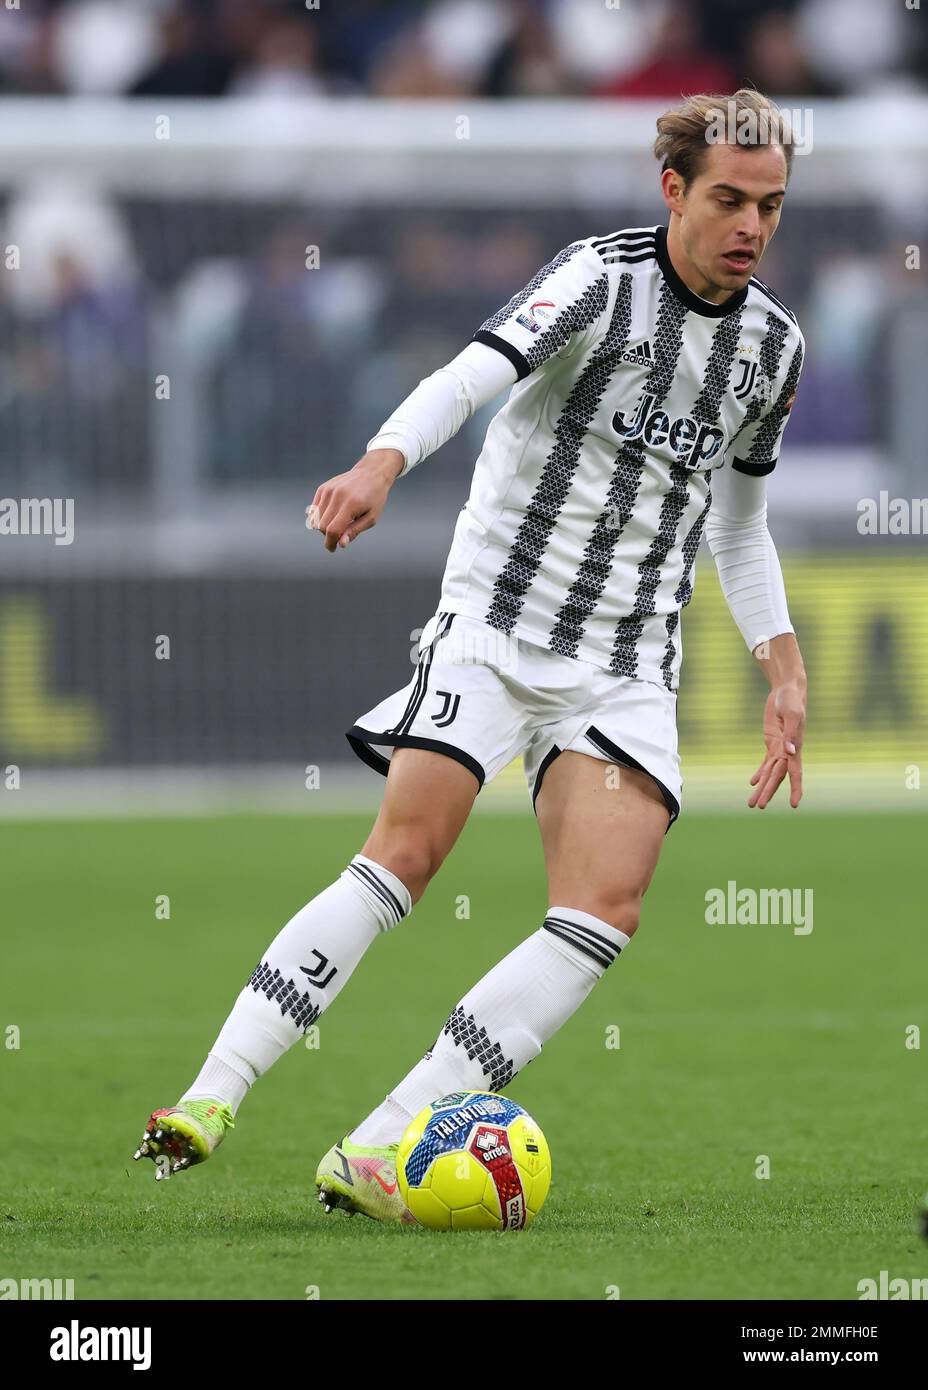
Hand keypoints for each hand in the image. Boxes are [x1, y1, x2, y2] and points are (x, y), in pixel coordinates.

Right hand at [306, 448, 403, 552]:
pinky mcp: (323, 488)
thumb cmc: (374, 498)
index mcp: (351, 505)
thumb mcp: (371, 518)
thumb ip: (354, 531)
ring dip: (323, 526)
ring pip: (314, 518)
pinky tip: (332, 514)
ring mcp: (328, 490)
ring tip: (337, 522)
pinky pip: (313, 509)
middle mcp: (337, 496)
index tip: (333, 548)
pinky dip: (319, 516)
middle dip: (328, 535)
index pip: (333, 530)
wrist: (371, 473)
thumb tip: (341, 544)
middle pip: (321, 526)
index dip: (330, 543)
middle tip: (340, 534)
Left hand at [748, 681, 804, 809]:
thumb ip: (792, 733)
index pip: (795, 773)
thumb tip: (790, 752)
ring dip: (762, 788)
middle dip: (768, 792)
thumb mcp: (792, 714)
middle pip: (777, 777)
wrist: (787, 691)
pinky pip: (766, 763)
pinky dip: (760, 773)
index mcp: (796, 747)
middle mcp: (788, 752)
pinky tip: (753, 784)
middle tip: (759, 807)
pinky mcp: (772, 743)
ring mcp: (779, 749)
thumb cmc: (792, 700)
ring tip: (752, 804)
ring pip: (770, 773)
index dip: (795, 788)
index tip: (794, 805)